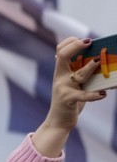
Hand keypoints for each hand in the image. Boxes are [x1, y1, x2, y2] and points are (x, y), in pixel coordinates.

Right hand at [32, 37, 106, 156]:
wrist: (58, 121)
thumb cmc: (70, 101)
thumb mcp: (74, 84)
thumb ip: (81, 73)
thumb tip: (100, 60)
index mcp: (61, 71)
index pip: (60, 50)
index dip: (71, 42)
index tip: (85, 40)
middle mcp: (60, 77)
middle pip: (62, 55)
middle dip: (75, 46)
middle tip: (89, 41)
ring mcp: (63, 88)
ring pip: (78, 74)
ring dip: (90, 67)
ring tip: (99, 61)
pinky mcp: (68, 100)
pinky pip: (83, 95)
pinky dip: (94, 95)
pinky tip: (102, 94)